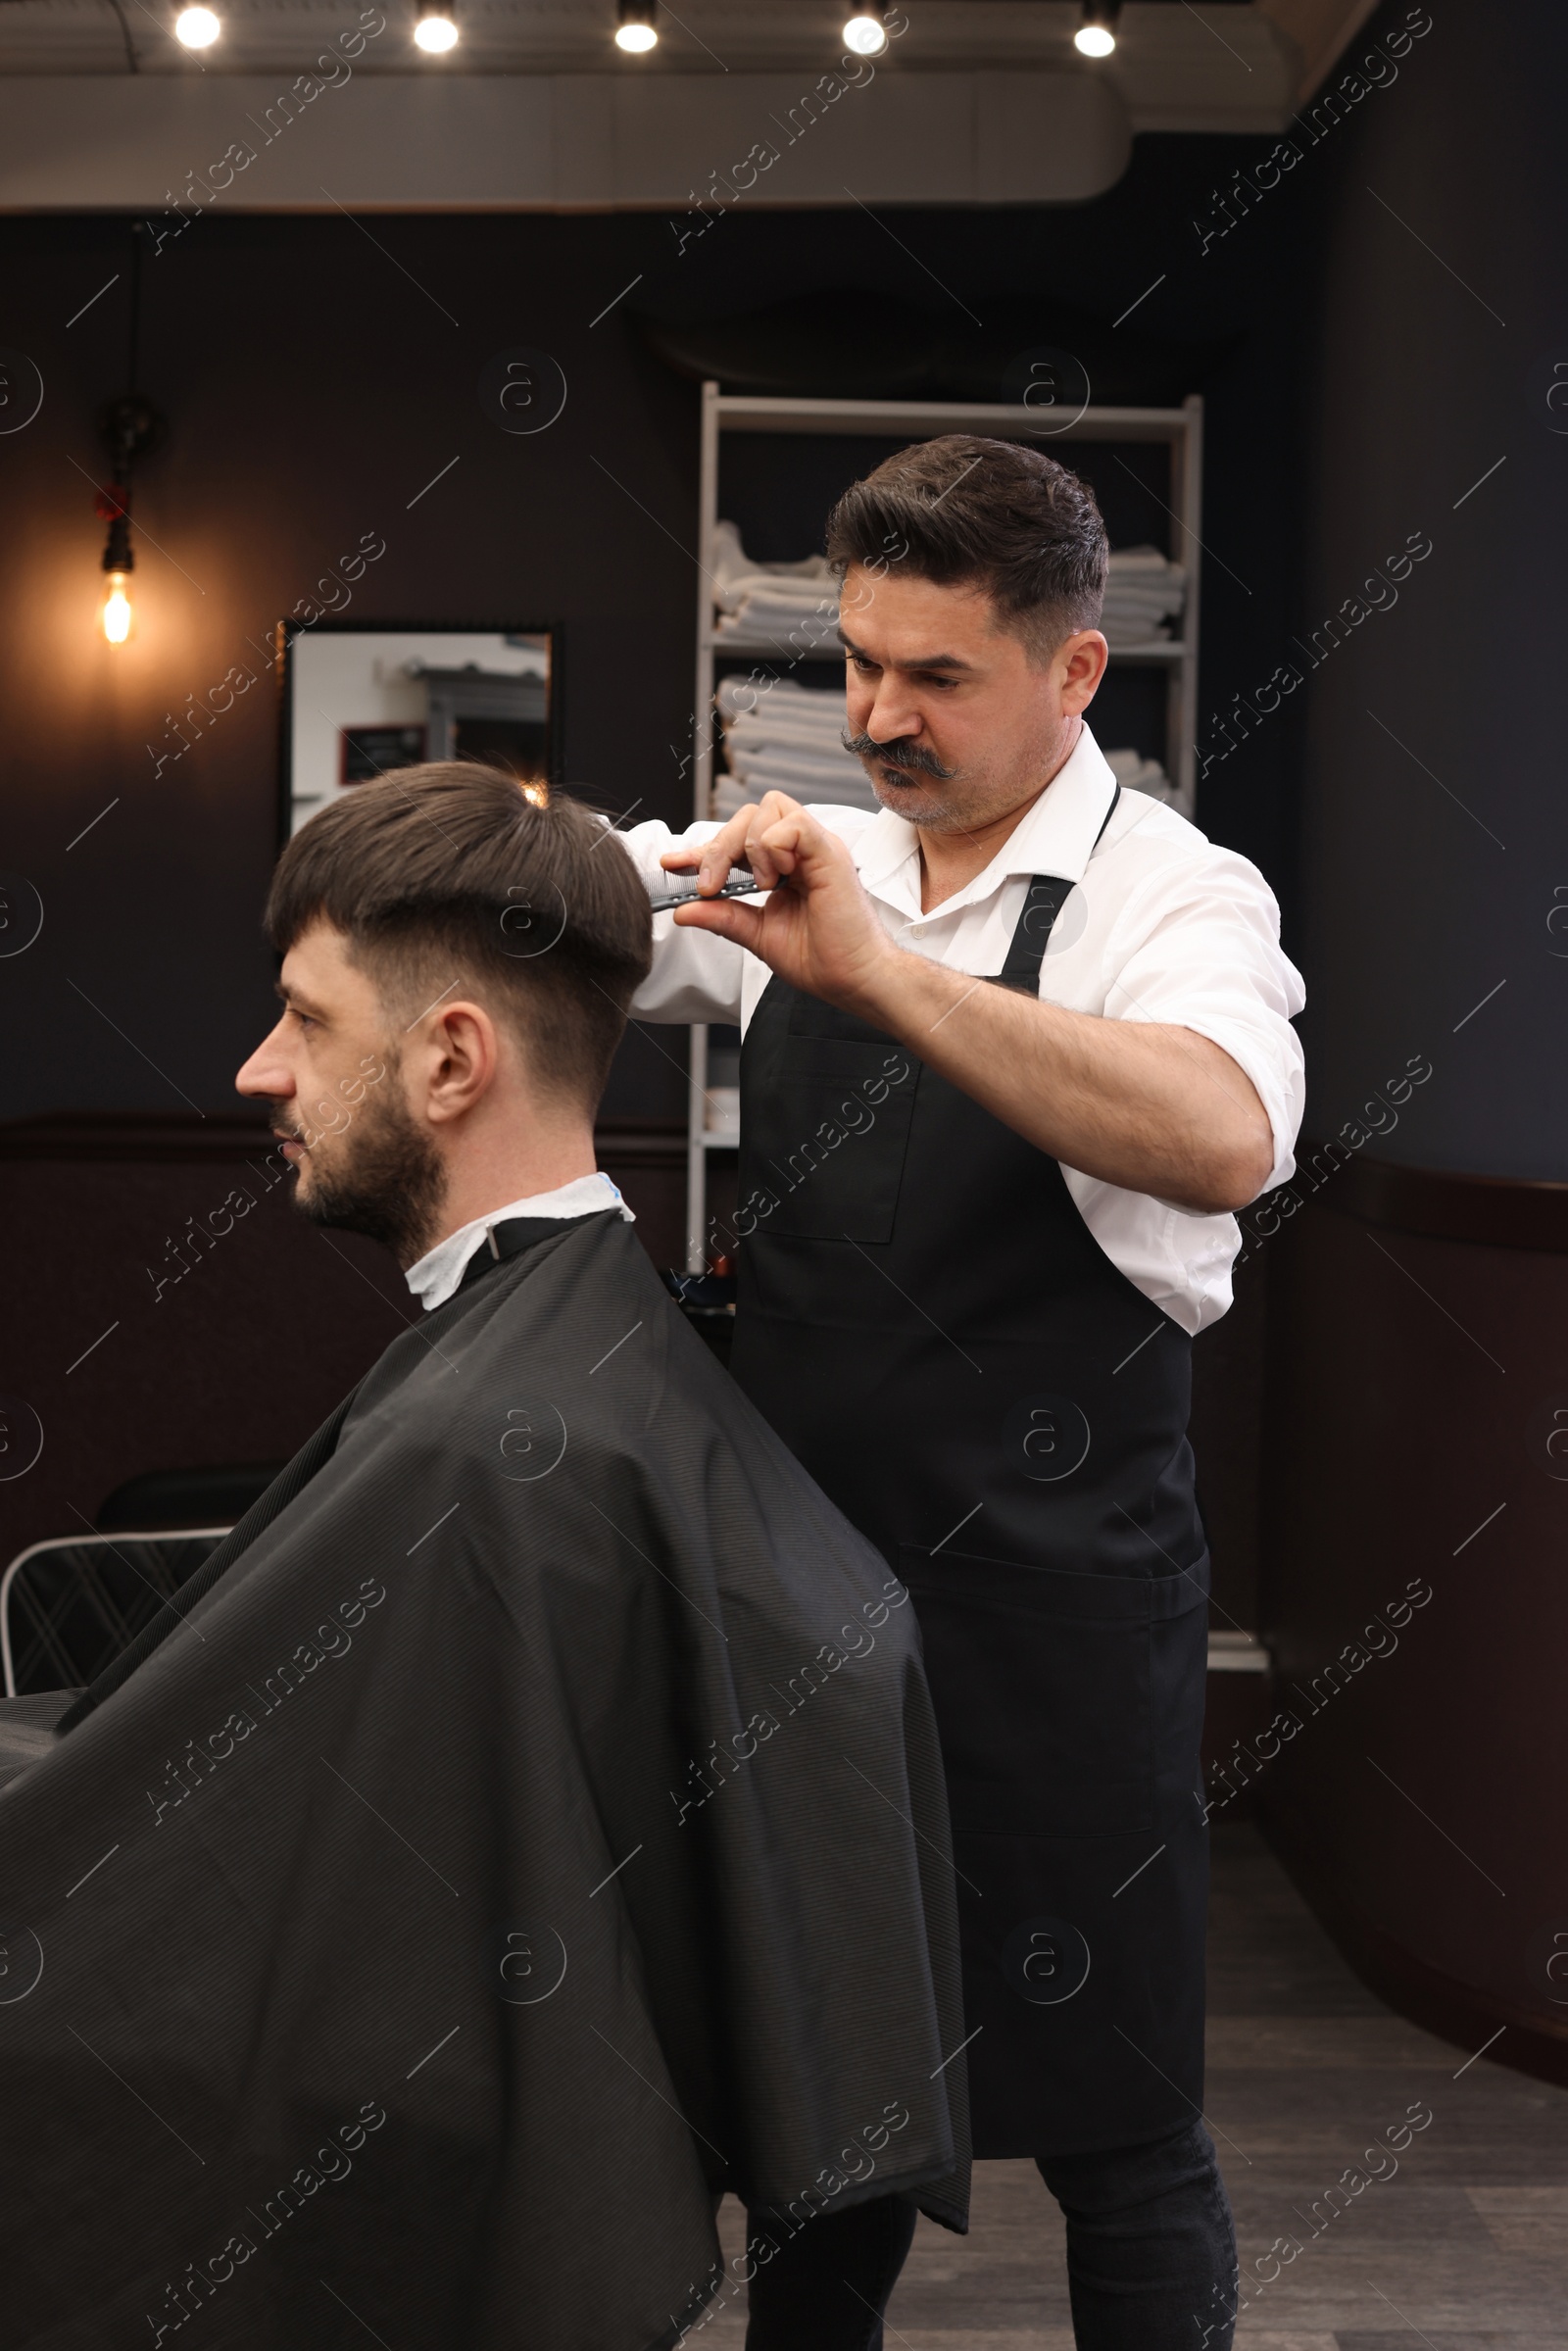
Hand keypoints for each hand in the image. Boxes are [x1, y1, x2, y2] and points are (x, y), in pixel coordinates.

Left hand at [666, 792, 896, 1016]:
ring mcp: (815, 849)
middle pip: (748, 814)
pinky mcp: (829, 852)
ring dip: (750, 846)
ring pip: (769, 807)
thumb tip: (683, 910)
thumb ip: (724, 918)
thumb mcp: (759, 936)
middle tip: (713, 887)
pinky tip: (779, 877)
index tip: (672, 864)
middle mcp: (800, 852)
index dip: (701, 849)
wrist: (855, 980)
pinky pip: (793, 823)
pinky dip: (774, 846)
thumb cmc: (822, 959)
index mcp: (785, 867)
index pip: (736, 841)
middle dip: (719, 848)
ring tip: (762, 885)